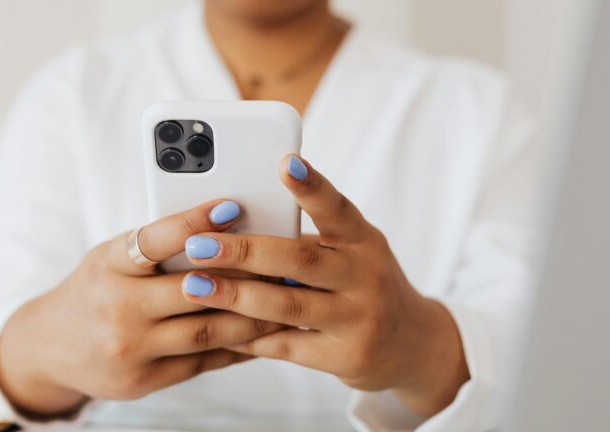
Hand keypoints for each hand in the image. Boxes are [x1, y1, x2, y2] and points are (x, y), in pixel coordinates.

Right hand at [0, 200, 279, 418]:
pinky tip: (263, 334)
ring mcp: (130, 350)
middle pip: (194, 291)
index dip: (194, 222)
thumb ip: (155, 249)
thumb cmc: (93, 290)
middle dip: (246, 278)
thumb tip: (222, 231)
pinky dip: (237, 347)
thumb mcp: (111, 258)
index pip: (154, 239)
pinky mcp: (143, 381)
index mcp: (108, 266)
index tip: (232, 206)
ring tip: (286, 300)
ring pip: (207, 331)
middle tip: (284, 264)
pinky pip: (203, 362)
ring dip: (254, 316)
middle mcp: (117, 308)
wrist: (50, 348)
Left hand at [180, 155, 469, 416]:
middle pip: (300, 259)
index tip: (284, 162)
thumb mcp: (352, 253)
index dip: (311, 186)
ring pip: (288, 305)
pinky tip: (218, 328)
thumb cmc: (365, 286)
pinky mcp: (347, 357)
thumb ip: (307, 241)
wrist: (415, 347)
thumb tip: (235, 226)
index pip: (337, 208)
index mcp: (363, 240)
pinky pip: (288, 345)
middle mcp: (366, 276)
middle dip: (243, 250)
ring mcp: (359, 319)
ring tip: (194, 286)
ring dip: (236, 295)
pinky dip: (249, 336)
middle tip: (198, 243)